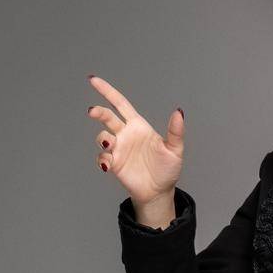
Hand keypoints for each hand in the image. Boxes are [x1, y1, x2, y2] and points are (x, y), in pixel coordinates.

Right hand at [86, 75, 184, 207]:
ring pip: (102, 137)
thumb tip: (179, 112)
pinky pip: (103, 158)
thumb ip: (175, 132)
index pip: (119, 103)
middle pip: (107, 117)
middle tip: (93, 112)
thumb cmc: (167, 169)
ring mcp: (118, 149)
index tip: (93, 80)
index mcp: (138, 125)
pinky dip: (102, 159)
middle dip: (99, 112)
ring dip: (101, 137)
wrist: (159, 192)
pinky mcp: (114, 164)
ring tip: (107, 142)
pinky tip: (108, 165)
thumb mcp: (174, 150)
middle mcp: (125, 134)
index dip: (107, 91)